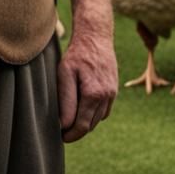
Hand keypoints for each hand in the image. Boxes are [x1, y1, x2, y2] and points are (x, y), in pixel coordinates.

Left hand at [56, 27, 118, 142]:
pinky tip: (84, 108)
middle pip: (90, 125)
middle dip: (77, 131)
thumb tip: (64, 123)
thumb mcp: (65, 74)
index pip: (81, 125)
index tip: (61, 136)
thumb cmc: (77, 54)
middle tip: (64, 131)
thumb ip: (65, 100)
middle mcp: (105, 96)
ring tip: (72, 120)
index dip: (70, 135)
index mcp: (93, 94)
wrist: (96, 37)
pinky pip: (104, 111)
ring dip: (85, 123)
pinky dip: (94, 114)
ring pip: (97, 119)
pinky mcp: (114, 90)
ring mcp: (112, 94)